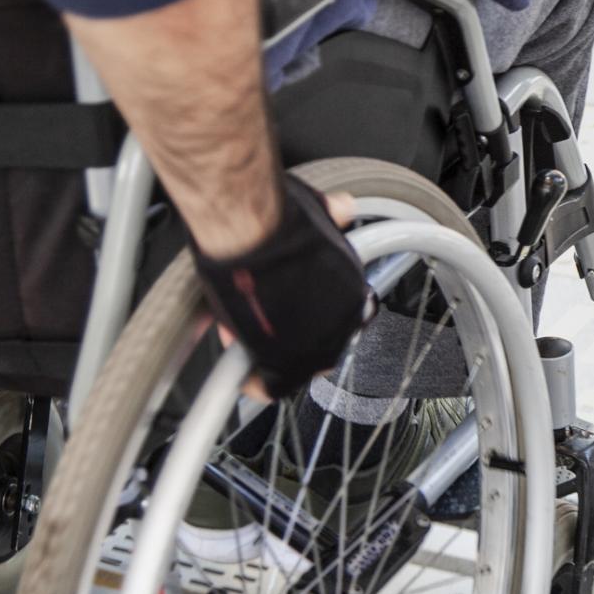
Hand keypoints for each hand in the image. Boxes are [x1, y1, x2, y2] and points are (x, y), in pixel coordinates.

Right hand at [194, 175, 369, 400]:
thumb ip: (330, 218)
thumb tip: (342, 206)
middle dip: (290, 341)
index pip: (336, 319)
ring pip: (296, 368)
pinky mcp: (286, 361)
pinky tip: (242, 377)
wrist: (250, 229)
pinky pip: (272, 387)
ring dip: (272, 361)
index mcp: (352, 291)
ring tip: (248, 347)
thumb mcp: (316, 213)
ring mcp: (316, 344)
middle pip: (318, 347)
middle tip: (264, 328)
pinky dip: (255, 384)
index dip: (306, 317)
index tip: (288, 312)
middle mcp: (342, 322)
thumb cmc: (275, 219)